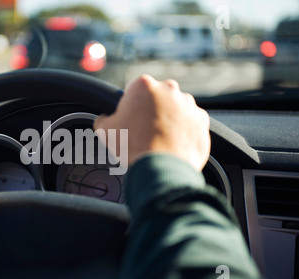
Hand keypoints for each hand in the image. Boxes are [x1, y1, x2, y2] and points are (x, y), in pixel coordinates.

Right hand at [93, 75, 209, 171]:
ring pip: (175, 109)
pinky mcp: (201, 121)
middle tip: (143, 131)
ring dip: (168, 120)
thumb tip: (103, 119)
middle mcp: (169, 89)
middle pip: (157, 97)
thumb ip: (102, 119)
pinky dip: (183, 131)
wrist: (161, 168)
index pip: (133, 90)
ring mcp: (188, 104)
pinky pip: (190, 123)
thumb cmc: (133, 146)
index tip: (129, 119)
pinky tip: (172, 144)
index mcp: (144, 86)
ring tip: (159, 140)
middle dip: (151, 110)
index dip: (129, 106)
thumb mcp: (105, 131)